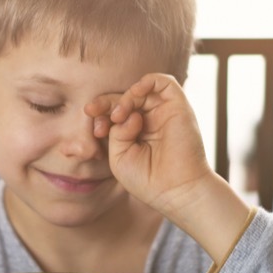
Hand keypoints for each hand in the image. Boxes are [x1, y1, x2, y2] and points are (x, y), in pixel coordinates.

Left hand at [85, 73, 214, 214]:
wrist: (177, 191)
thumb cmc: (148, 180)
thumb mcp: (118, 157)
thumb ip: (116, 132)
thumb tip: (129, 114)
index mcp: (136, 133)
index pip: (115, 112)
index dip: (101, 114)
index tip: (96, 130)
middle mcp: (151, 120)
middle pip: (126, 98)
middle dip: (106, 103)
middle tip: (93, 112)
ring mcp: (165, 113)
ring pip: (142, 90)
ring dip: (125, 98)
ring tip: (117, 116)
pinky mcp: (179, 107)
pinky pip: (164, 82)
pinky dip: (146, 82)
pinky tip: (134, 94)